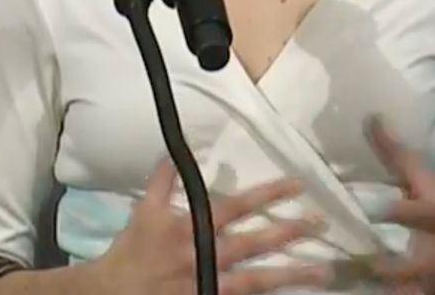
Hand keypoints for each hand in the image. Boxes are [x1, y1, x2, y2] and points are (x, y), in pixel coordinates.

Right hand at [77, 159, 331, 294]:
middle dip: (288, 233)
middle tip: (320, 224)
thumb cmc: (130, 251)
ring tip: (324, 272)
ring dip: (291, 275)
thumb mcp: (143, 212)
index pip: (236, 206)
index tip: (297, 185)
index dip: (268, 195)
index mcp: (191, 228)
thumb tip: (173, 153)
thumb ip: (163, 183)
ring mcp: (208, 286)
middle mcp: (204, 256)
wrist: (110, 293)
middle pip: (254, 244)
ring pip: (257, 280)